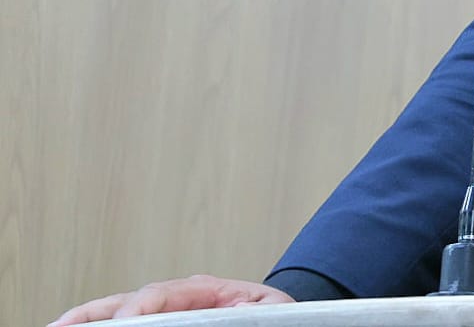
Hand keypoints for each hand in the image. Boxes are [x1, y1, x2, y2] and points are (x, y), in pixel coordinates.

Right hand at [49, 276, 292, 323]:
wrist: (271, 315)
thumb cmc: (270, 313)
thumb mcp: (273, 310)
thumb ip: (257, 309)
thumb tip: (235, 309)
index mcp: (204, 288)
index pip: (162, 293)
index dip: (139, 307)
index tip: (125, 321)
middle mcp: (176, 297)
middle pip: (127, 300)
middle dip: (92, 313)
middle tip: (61, 326)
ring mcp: (163, 312)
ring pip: (114, 314)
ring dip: (83, 321)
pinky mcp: (158, 325)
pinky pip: (122, 325)